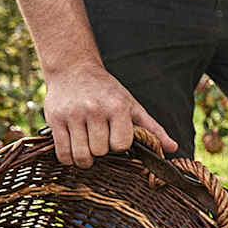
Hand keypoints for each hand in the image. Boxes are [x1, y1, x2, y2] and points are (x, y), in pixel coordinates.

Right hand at [42, 62, 177, 166]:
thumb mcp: (132, 105)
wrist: (73, 68)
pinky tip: (74, 148)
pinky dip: (69, 158)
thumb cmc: (107, 90)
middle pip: (100, 151)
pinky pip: (62, 154)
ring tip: (87, 146)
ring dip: (85, 157)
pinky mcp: (55, 120)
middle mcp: (94, 110)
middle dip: (101, 150)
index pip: (121, 145)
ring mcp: (73, 115)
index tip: (115, 138)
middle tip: (99, 139)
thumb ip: (153, 129)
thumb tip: (173, 148)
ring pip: (81, 155)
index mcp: (117, 107)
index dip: (119, 146)